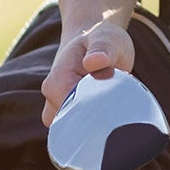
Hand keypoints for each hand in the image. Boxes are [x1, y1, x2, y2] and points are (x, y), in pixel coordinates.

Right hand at [41, 11, 136, 126]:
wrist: (93, 40)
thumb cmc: (101, 39)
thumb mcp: (107, 38)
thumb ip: (102, 49)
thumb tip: (94, 62)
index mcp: (58, 79)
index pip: (72, 111)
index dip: (95, 112)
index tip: (114, 106)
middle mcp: (52, 97)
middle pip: (73, 125)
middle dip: (95, 121)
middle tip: (117, 105)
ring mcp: (57, 108)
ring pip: (75, 131)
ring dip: (94, 123)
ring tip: (113, 105)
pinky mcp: (68, 114)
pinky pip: (79, 130)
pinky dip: (94, 125)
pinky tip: (108, 113)